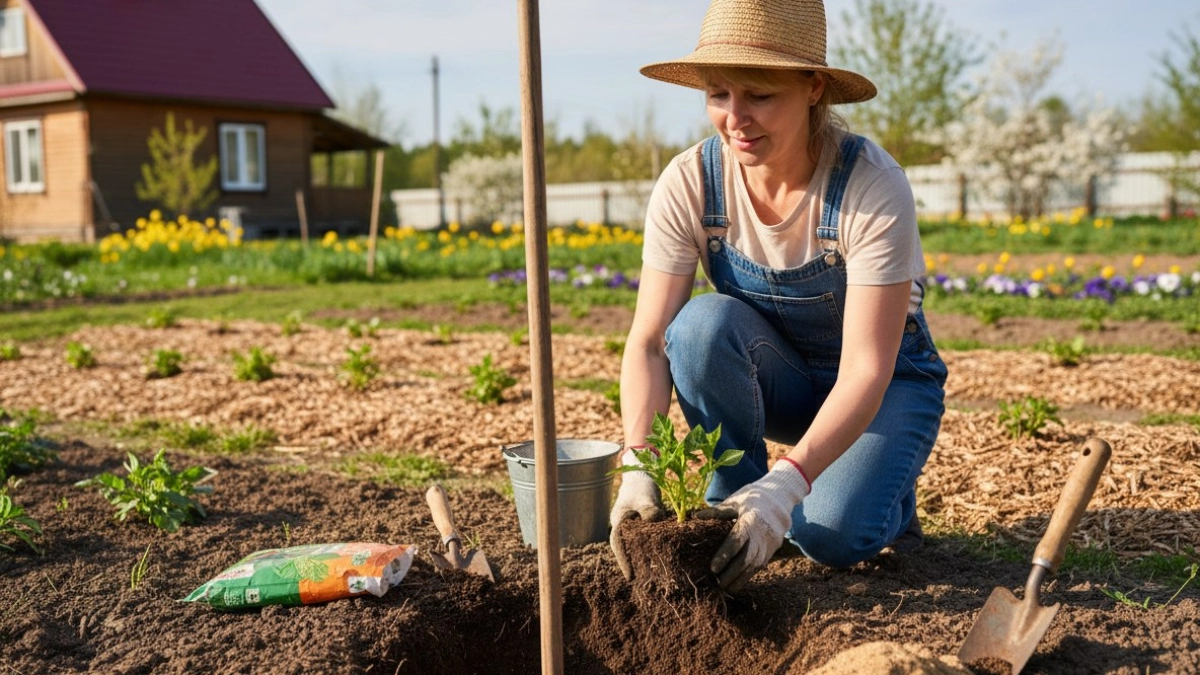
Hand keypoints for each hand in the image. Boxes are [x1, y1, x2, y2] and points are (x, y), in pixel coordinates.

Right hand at [609, 451, 663, 580]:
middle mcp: (624, 526)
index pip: (618, 545)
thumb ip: (649, 510)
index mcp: (619, 521)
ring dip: (642, 557)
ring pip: (635, 545)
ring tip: (652, 573)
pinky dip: (651, 547)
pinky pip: (645, 539)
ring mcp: (632, 525)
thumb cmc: (641, 485)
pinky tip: (661, 555)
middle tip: (642, 580)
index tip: (630, 577)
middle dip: (633, 564)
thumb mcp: (645, 497)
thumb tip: (655, 523)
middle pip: (626, 548)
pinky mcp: (642, 524)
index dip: (623, 562)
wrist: (642, 473)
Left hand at [695, 459, 809, 593]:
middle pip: (746, 559)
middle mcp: (762, 534)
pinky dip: (747, 577)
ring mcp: (768, 545)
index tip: (712, 568)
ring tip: (724, 587)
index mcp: (751, 519)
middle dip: (731, 574)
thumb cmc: (750, 500)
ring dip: (739, 579)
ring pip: (754, 567)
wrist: (778, 503)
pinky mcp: (771, 551)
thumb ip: (717, 512)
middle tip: (716, 583)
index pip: (737, 541)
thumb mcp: (735, 501)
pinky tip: (735, 584)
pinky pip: (759, 567)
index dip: (725, 555)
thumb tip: (696, 516)